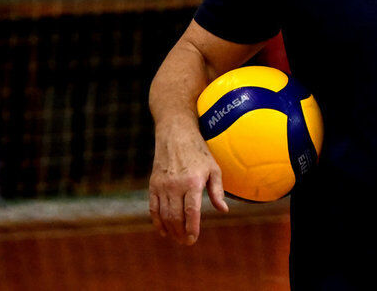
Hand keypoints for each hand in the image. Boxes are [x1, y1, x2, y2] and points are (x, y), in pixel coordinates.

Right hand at [148, 120, 229, 244]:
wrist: (176, 134)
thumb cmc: (198, 152)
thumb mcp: (213, 168)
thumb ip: (217, 191)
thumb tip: (223, 210)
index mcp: (193, 182)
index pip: (191, 212)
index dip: (192, 228)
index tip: (193, 239)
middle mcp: (176, 185)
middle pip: (176, 217)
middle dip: (181, 233)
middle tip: (186, 241)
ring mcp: (162, 185)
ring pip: (164, 214)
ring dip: (170, 230)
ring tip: (177, 238)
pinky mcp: (153, 184)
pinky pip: (153, 208)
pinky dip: (157, 221)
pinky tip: (163, 230)